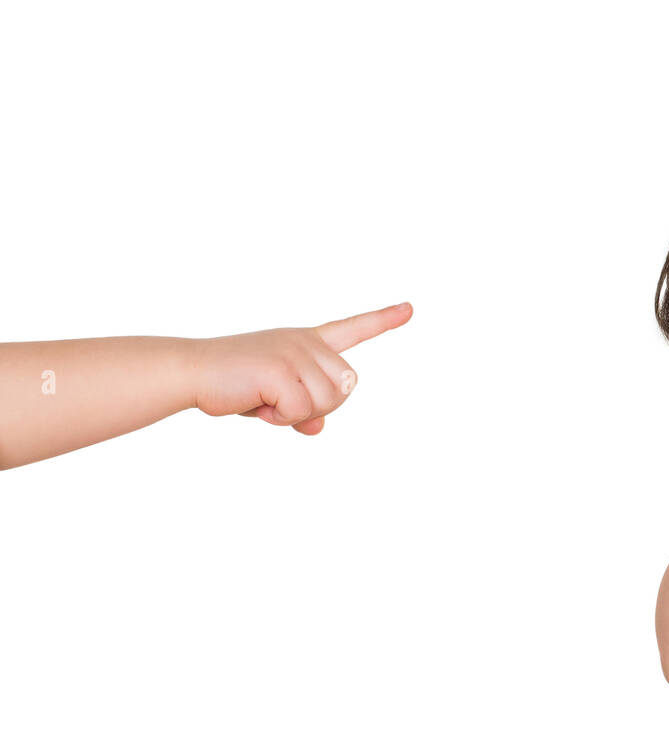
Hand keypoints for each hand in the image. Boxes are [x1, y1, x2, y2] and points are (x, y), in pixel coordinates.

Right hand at [191, 302, 412, 434]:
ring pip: (329, 400)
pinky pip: (301, 411)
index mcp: (307, 342)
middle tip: (277, 399)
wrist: (191, 372)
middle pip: (348, 387)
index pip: (353, 329)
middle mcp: (306, 342)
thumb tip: (318, 426)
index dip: (383, 320)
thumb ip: (303, 410)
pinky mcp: (282, 369)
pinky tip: (255, 402)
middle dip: (318, 404)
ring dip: (295, 412)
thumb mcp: (276, 399)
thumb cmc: (233, 385)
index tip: (410, 308)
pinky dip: (279, 418)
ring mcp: (296, 352)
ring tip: (263, 398)